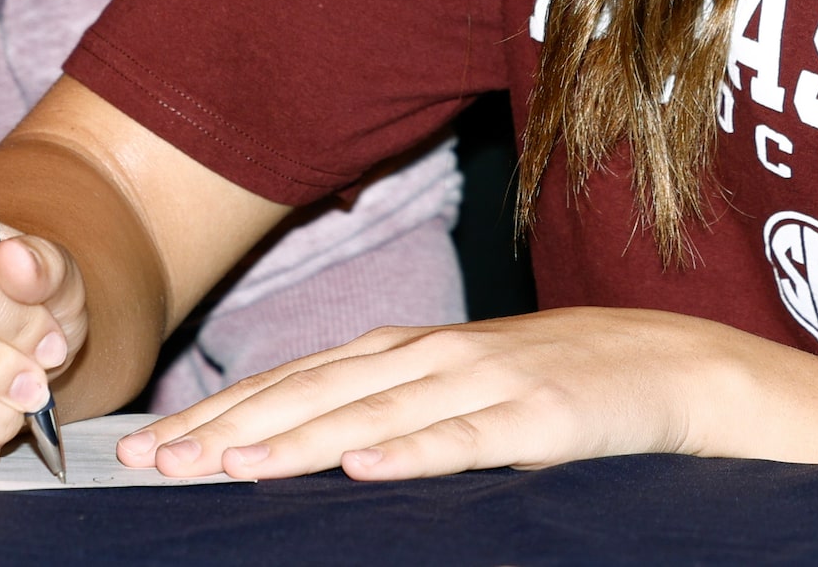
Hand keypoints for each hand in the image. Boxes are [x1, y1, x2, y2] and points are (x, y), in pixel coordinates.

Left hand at [116, 308, 736, 480]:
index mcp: (412, 348)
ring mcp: (488, 382)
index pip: (298, 378)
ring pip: (376, 414)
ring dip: (300, 439)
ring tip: (232, 465)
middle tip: (158, 463)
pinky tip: (363, 468)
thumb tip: (298, 443)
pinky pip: (467, 439)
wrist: (669, 363)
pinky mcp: (538, 419)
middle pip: (319, 393)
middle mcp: (438, 355)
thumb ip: (391, 400)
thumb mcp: (464, 382)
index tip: (148, 446)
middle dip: (232, 427)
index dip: (223, 408)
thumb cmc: (557, 380)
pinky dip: (413, 451)